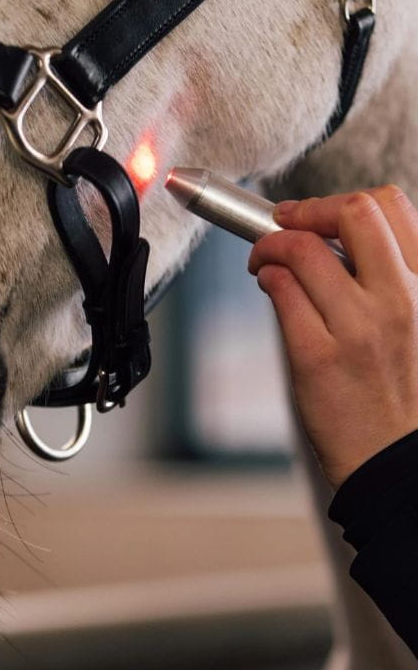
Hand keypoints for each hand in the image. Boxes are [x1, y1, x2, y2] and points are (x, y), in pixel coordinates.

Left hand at [248, 186, 417, 490]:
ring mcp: (360, 328)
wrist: (401, 467)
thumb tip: (331, 244)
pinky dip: (266, 278)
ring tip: (265, 262)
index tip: (313, 214)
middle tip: (282, 224)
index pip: (391, 207)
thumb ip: (390, 282)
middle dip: (304, 210)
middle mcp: (403, 300)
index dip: (339, 203)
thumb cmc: (406, 396)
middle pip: (351, 212)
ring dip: (270, 246)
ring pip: (302, 249)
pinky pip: (281, 291)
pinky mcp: (317, 356)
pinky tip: (268, 286)